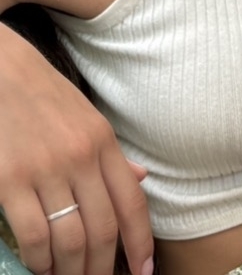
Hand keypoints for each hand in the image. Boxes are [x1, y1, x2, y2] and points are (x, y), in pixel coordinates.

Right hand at [0, 26, 153, 274]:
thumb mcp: (88, 118)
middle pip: (103, 230)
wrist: (4, 71)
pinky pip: (34, 236)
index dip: (141, 243)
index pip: (132, 203)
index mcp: (103, 142)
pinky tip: (42, 266)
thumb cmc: (45, 96)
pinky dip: (40, 261)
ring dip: (71, 271)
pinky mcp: (11, 181)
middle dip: (102, 268)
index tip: (143, 271)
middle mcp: (80, 158)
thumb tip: (141, 180)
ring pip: (70, 241)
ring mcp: (46, 170)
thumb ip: (113, 154)